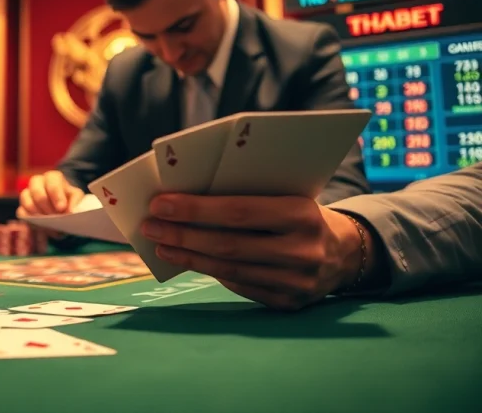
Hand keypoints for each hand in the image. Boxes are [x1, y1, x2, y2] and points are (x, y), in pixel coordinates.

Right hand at [16, 170, 84, 217]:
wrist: (61, 208)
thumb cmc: (69, 199)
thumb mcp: (76, 198)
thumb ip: (76, 202)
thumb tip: (70, 212)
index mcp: (52, 177)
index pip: (51, 180)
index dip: (56, 194)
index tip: (61, 208)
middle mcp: (38, 182)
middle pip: (36, 189)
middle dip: (45, 205)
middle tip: (54, 216)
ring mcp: (28, 194)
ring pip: (25, 199)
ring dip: (37, 213)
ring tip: (49, 223)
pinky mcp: (22, 207)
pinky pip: (21, 212)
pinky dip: (30, 220)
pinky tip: (42, 227)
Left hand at [140, 193, 372, 310]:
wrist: (345, 252)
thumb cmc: (301, 212)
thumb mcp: (286, 193)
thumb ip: (247, 193)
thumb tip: (185, 196)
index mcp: (302, 214)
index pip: (238, 211)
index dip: (195, 209)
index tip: (159, 203)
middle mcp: (302, 251)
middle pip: (228, 244)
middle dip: (183, 233)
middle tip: (150, 224)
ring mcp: (296, 282)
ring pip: (228, 268)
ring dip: (188, 255)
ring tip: (160, 242)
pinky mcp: (287, 303)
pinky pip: (238, 285)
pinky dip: (208, 270)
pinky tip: (186, 258)